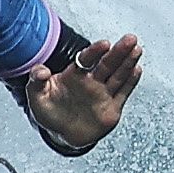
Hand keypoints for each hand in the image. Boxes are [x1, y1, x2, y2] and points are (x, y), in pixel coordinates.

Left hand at [21, 34, 143, 152]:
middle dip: (119, 52)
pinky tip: (137, 70)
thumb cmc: (49, 110)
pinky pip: (123, 94)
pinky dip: (130, 83)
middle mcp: (91, 81)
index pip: (86, 59)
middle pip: (107, 64)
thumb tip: (41, 70)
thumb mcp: (37, 96)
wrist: (61, 133)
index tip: (104, 44)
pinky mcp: (111, 108)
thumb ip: (36, 80)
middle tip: (130, 39)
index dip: (95, 51)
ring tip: (137, 49)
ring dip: (128, 63)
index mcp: (74, 75)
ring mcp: (103, 94)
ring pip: (118, 76)